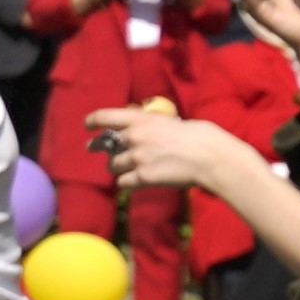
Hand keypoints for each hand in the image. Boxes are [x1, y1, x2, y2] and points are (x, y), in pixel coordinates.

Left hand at [90, 106, 254, 194]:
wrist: (211, 157)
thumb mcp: (172, 122)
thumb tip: (143, 132)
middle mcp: (134, 138)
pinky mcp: (144, 177)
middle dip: (109, 152)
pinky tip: (138, 182)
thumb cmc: (200, 136)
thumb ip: (152, 127)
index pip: (104, 116)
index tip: (88, 126)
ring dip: (119, 168)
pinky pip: (123, 183)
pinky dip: (129, 183)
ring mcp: (137, 158)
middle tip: (113, 157)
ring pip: (113, 166)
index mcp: (141, 120)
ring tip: (132, 170)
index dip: (92, 121)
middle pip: (107, 146)